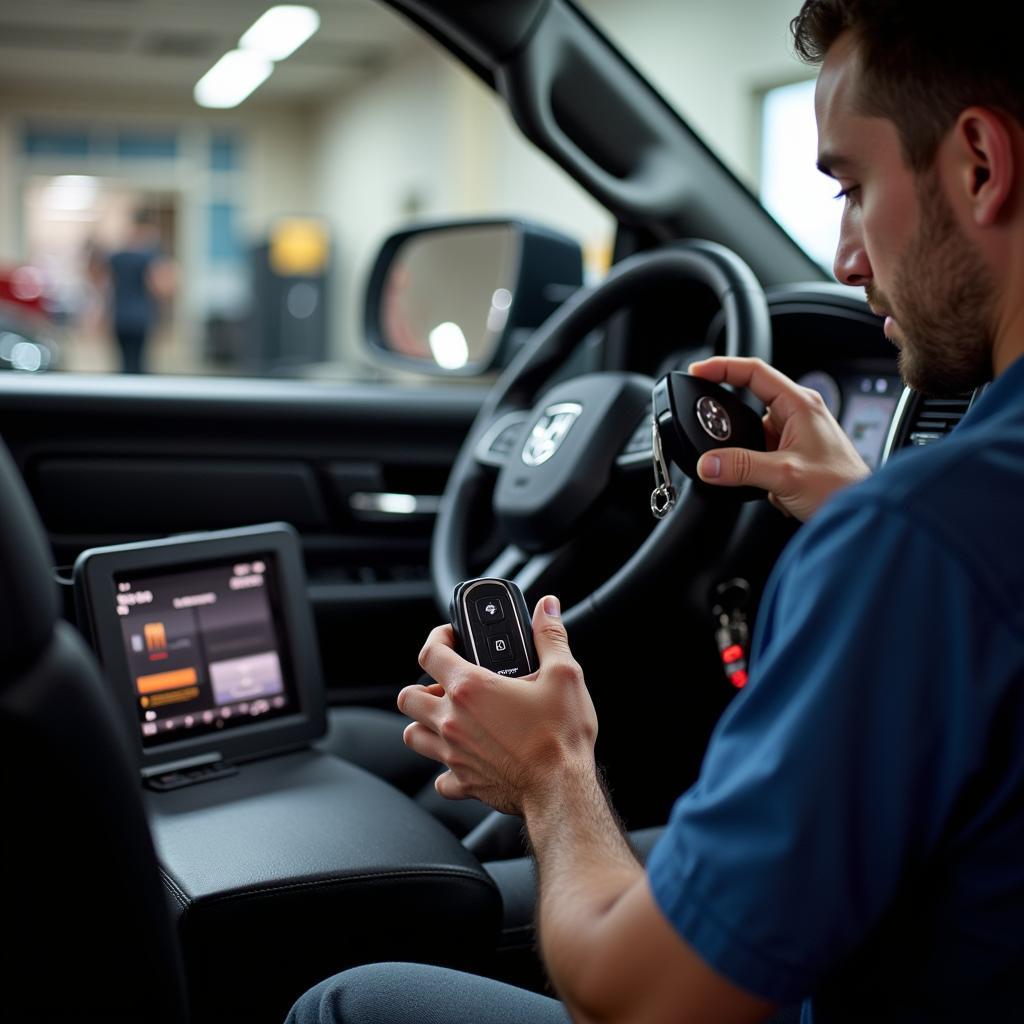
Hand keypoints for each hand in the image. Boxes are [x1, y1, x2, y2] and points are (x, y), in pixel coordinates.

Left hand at [397, 596, 597, 814]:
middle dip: (422, 687)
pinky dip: (446, 768)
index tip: (449, 636)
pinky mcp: (464, 783)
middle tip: (445, 684)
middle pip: (408, 697)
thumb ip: (551, 636)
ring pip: (413, 735)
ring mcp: (453, 754)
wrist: (561, 791)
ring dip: (424, 723)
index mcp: (470, 688)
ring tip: (448, 718)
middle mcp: (452, 720)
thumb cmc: (560, 736)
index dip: (437, 637)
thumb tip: (547, 608)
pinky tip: (465, 759)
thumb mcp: (564, 675)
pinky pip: (440, 777)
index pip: (431, 653)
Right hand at [689, 356, 869, 520]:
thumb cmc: (841, 487)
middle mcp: (798, 413)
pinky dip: (752, 466)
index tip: (697, 372)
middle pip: (748, 399)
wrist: (861, 512)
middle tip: (704, 424)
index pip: (754, 371)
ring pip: (752, 431)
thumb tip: (707, 463)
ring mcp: (794, 433)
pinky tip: (763, 484)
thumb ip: (741, 467)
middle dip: (726, 418)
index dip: (722, 367)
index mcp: (800, 404)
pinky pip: (759, 451)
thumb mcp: (784, 475)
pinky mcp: (790, 453)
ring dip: (743, 450)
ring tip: (747, 470)